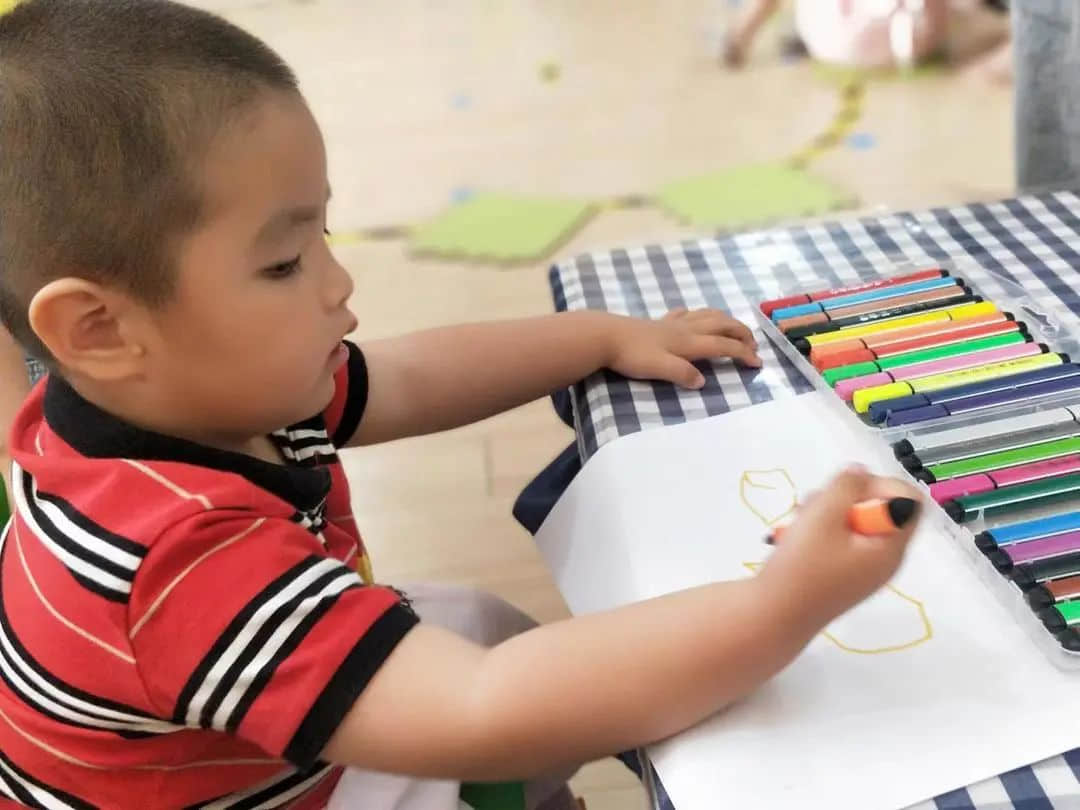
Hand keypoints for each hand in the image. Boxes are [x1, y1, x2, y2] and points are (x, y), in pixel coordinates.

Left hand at [604, 310, 760, 388]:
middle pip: (722, 324)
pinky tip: (692, 317)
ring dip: (725, 320)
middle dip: (742, 333)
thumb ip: (682, 374)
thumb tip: (702, 382)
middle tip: (754, 345)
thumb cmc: (631, 355)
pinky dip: (696, 314)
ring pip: (707, 315)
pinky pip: (684, 313)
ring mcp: (672, 323)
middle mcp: (685, 329)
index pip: (724, 345)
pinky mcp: (658, 322)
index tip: (758, 364)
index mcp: (689, 342)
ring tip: (733, 328)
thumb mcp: (659, 369)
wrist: (604, 336)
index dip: (743, 353)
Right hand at [758, 467, 922, 624]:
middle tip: (819, 506)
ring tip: (801, 521)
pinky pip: (844, 538)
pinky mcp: (843, 572)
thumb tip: (861, 472)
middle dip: (848, 496)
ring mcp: (863, 567)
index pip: (909, 499)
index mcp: (890, 547)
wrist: (773, 615)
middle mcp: (884, 557)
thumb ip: (847, 486)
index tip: (847, 492)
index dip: (880, 485)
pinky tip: (798, 536)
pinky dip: (823, 529)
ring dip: (829, 510)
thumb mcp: (824, 516)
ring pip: (857, 520)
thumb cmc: (801, 567)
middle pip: (882, 507)